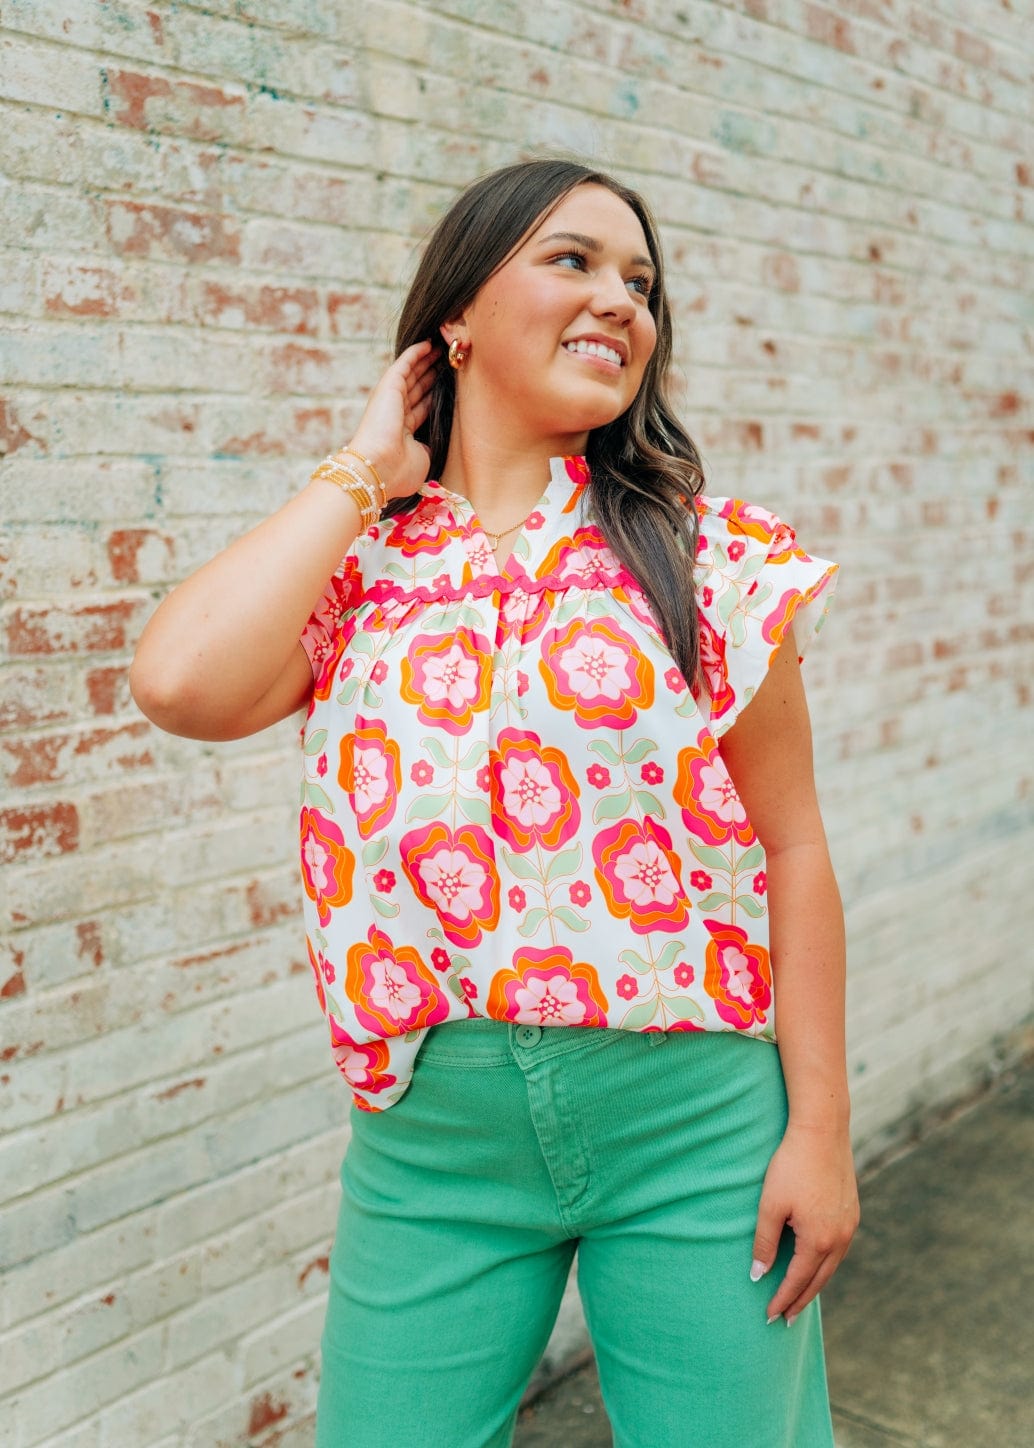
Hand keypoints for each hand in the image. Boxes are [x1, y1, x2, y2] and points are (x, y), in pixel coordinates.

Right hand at [348, 340, 439, 499]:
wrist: (379, 468)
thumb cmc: (399, 471)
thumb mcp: (421, 459)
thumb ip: (428, 447)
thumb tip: (432, 442)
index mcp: (402, 431)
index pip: (420, 407)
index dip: (433, 396)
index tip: (448, 386)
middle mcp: (395, 412)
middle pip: (417, 388)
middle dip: (431, 374)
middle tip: (448, 360)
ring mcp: (391, 398)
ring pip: (412, 373)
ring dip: (427, 360)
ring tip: (442, 349)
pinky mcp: (388, 386)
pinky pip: (405, 363)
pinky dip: (416, 352)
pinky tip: (429, 343)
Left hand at [751, 1121, 859, 1324]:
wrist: (822, 1130)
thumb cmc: (791, 1165)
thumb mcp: (770, 1204)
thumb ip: (764, 1242)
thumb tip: (757, 1275)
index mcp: (819, 1240)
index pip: (797, 1280)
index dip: (782, 1299)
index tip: (769, 1316)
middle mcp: (840, 1238)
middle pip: (818, 1280)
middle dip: (800, 1300)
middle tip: (786, 1319)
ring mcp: (850, 1225)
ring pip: (831, 1266)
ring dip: (814, 1283)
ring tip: (799, 1298)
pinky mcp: (852, 1211)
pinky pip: (838, 1248)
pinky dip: (825, 1263)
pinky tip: (815, 1263)